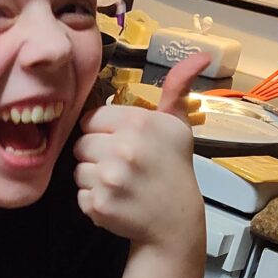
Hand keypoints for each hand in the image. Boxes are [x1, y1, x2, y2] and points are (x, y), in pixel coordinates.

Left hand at [73, 50, 208, 253]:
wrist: (175, 221)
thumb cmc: (172, 169)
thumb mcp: (176, 125)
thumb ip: (176, 88)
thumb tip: (200, 55)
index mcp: (139, 124)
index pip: (92, 118)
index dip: (103, 131)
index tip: (119, 142)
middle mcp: (124, 149)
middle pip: (81, 143)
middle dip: (96, 154)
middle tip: (121, 165)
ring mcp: (110, 179)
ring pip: (78, 169)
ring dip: (93, 178)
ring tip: (119, 183)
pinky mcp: (100, 205)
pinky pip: (80, 195)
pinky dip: (93, 200)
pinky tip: (116, 200)